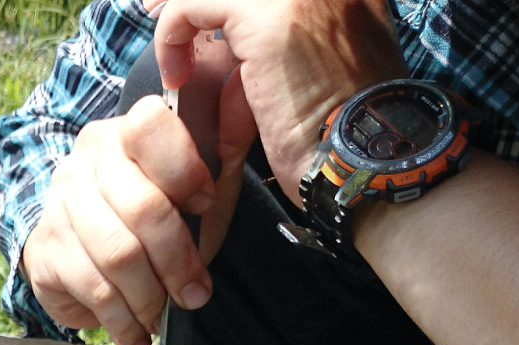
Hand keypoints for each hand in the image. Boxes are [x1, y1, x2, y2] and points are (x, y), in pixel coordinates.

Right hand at [20, 34, 247, 344]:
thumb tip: (242, 94)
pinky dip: (121, 321)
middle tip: (196, 295)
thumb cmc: (150, 210)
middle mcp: (86, 162)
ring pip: (117, 255)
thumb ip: (223, 143)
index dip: (186, 171)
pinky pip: (91, 289)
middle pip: (142, 209)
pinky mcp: (43, 251)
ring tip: (164, 317)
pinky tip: (136, 335)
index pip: (152, 128)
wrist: (76, 239)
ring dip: (150, 297)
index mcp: (126, 132)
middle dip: (178, 261)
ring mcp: (60, 206)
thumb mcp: (195, 178)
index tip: (207, 205)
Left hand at [150, 0, 405, 203]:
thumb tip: (234, 28)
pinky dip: (173, 36)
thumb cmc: (338, 127)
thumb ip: (288, 30)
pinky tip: (176, 74)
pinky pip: (193, 5)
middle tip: (156, 8)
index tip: (185, 4)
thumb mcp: (320, 61)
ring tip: (168, 49)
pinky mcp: (272, 15)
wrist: (362, 156)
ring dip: (179, 11)